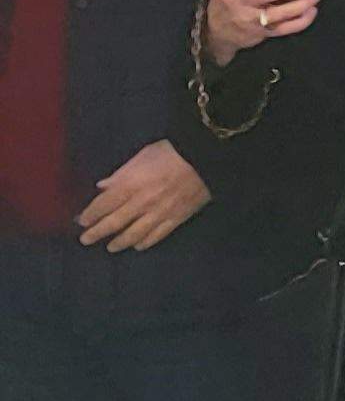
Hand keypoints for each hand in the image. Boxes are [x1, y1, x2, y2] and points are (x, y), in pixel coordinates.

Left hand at [77, 143, 206, 251]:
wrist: (206, 158)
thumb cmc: (171, 152)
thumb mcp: (142, 156)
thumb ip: (121, 174)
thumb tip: (102, 187)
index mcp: (130, 185)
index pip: (103, 205)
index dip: (90, 215)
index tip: (81, 221)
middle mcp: (141, 203)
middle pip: (114, 223)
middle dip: (97, 233)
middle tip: (86, 240)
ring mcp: (159, 213)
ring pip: (134, 233)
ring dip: (119, 242)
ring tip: (110, 247)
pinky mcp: (177, 218)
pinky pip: (158, 235)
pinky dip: (145, 242)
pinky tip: (137, 246)